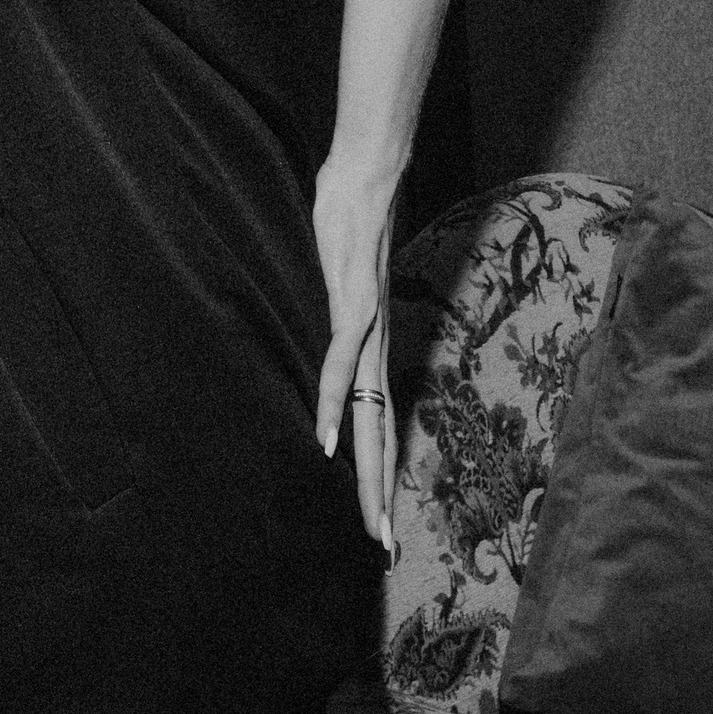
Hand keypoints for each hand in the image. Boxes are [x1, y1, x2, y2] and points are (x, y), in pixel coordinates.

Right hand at [313, 152, 397, 558]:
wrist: (369, 166)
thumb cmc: (351, 209)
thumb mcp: (339, 267)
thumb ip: (336, 296)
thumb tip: (327, 311)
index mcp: (372, 340)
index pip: (379, 416)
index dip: (378, 465)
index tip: (378, 514)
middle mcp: (376, 342)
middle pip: (382, 430)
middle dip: (380, 492)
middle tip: (385, 547)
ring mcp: (367, 325)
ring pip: (370, 411)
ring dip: (369, 468)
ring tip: (370, 518)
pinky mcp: (352, 302)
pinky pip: (340, 362)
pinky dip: (334, 402)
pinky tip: (328, 441)